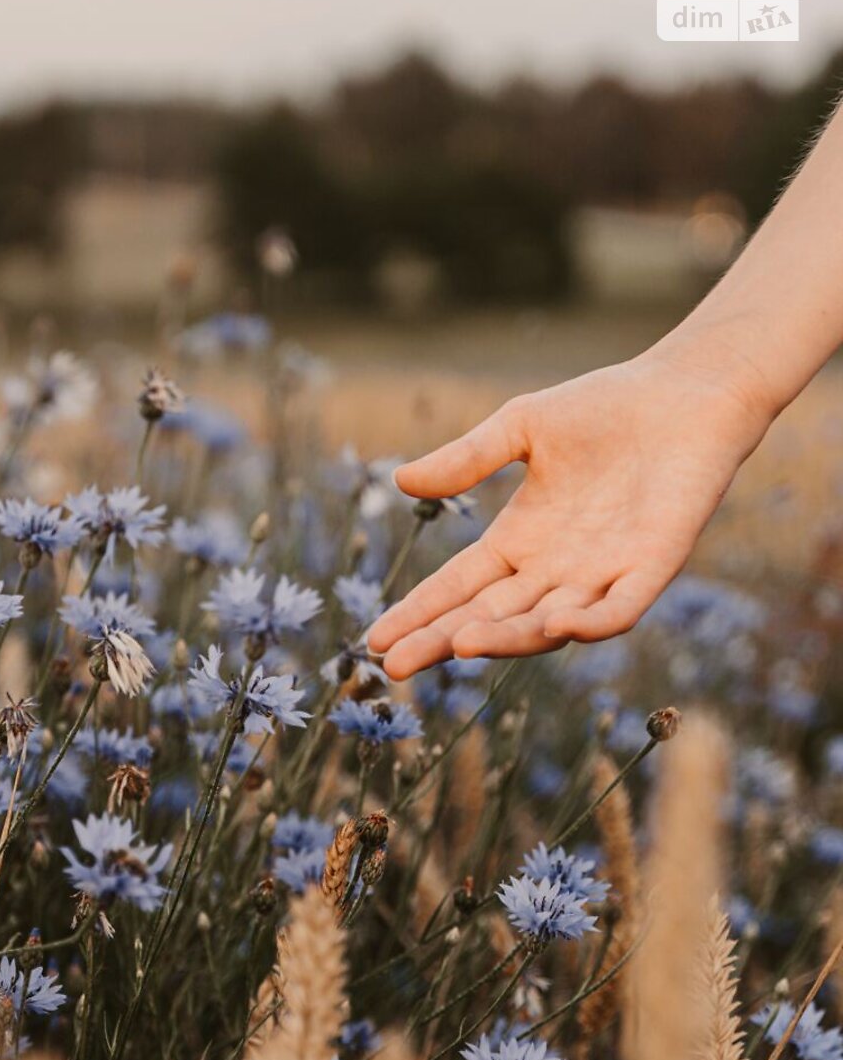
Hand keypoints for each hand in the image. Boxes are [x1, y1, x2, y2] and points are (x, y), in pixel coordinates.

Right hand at [366, 351, 774, 679]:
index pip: (457, 588)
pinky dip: (590, 622)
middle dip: (442, 642)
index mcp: (519, 540)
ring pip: (545, 623)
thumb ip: (464, 460)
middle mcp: (554, 569)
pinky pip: (618, 609)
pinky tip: (557, 625)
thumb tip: (400, 481)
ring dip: (506, 638)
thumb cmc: (605, 407)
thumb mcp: (519, 427)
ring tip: (462, 644)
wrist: (686, 392)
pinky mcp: (653, 566)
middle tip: (397, 666)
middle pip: (488, 617)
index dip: (418, 613)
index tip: (374, 640)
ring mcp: (602, 573)